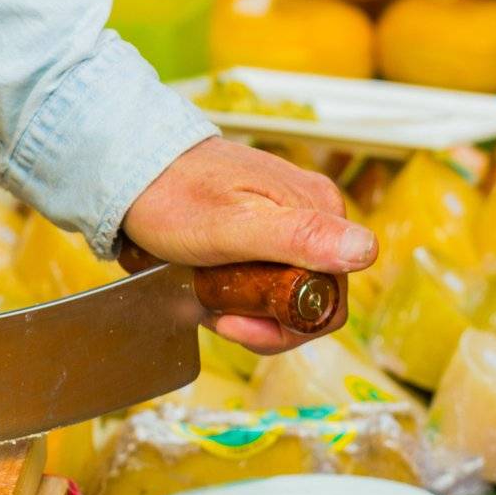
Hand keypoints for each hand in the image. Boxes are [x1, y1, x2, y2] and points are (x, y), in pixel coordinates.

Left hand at [123, 137, 376, 354]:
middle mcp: (312, 215)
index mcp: (320, 212)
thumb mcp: (231, 225)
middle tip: (210, 311)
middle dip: (260, 319)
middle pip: (307, 298)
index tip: (235, 324)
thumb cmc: (173, 196)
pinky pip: (262, 274)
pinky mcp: (260, 227)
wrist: (130, 168)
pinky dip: (235, 290)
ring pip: (283, 290)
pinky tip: (205, 285)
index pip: (330, 300)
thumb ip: (296, 238)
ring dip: (245, 308)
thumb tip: (365, 251)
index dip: (286, 326)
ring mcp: (286, 220)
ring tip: (202, 296)